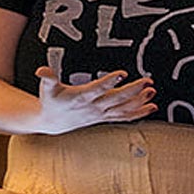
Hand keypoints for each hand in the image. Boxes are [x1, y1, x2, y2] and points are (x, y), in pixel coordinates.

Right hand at [32, 67, 155, 130]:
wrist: (52, 123)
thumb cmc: (51, 102)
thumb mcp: (47, 89)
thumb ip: (47, 78)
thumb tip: (42, 70)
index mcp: (81, 98)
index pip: (98, 89)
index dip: (109, 82)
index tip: (121, 73)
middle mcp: (93, 107)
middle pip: (116, 99)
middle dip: (132, 91)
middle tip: (146, 81)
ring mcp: (101, 114)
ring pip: (123, 109)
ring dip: (139, 101)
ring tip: (152, 91)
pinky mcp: (105, 118)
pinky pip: (125, 117)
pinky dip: (139, 113)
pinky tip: (151, 106)